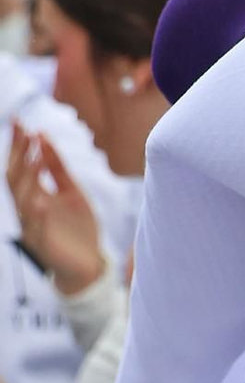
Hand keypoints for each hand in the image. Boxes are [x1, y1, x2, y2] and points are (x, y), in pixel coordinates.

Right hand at [6, 128, 105, 296]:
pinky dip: (38, 216)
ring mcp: (33, 227)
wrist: (90, 263)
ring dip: (29, 179)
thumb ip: (58, 166)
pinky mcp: (43, 246)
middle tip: (25, 132)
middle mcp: (28, 208)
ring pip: (23, 201)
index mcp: (34, 193)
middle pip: (17, 178)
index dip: (19, 144)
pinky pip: (37, 230)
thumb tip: (42, 135)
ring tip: (36, 157)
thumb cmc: (79, 227)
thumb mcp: (73, 191)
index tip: (20, 120)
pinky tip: (41, 202)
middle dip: (20, 155)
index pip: (21, 164)